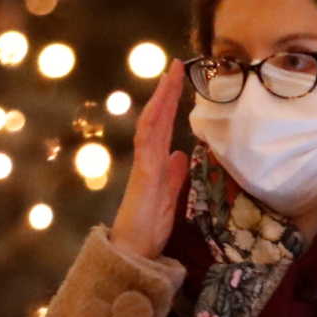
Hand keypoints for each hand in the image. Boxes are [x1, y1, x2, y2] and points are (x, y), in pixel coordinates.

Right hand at [110, 63, 190, 259]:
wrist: (134, 253)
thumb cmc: (149, 230)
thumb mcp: (170, 198)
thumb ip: (175, 176)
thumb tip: (182, 154)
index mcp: (155, 164)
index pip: (163, 127)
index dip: (170, 103)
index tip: (179, 79)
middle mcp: (148, 160)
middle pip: (156, 118)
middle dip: (166, 92)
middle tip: (177, 64)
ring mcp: (144, 166)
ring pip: (151, 125)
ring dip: (161, 100)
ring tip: (171, 76)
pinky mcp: (144, 176)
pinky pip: (147, 144)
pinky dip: (153, 124)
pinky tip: (160, 108)